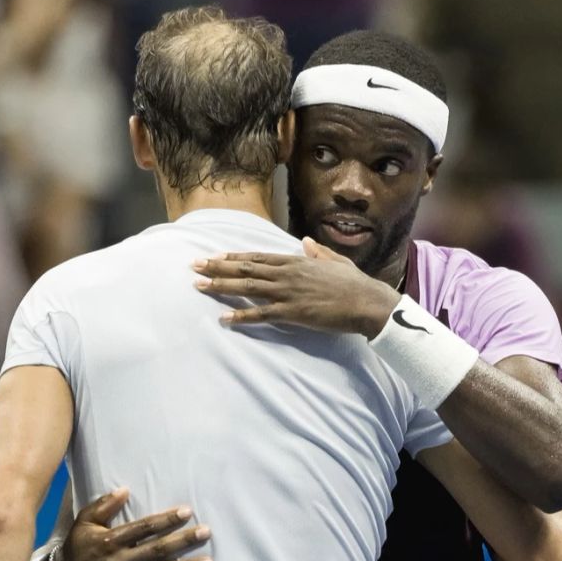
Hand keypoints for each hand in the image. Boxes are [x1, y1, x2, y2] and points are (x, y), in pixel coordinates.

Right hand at [53, 489, 212, 560]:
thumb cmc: (77, 548)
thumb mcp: (84, 522)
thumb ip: (104, 505)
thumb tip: (125, 489)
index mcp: (110, 540)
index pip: (144, 528)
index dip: (166, 520)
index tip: (187, 511)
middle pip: (156, 550)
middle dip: (183, 541)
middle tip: (206, 532)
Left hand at [192, 237, 401, 338]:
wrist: (366, 302)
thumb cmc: (354, 283)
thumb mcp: (335, 261)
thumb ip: (317, 252)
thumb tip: (305, 242)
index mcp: (296, 261)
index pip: (258, 257)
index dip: (234, 257)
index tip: (215, 255)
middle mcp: (287, 273)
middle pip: (246, 269)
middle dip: (218, 267)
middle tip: (195, 266)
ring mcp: (288, 292)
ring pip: (247, 288)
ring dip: (221, 286)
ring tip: (200, 286)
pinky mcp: (292, 312)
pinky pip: (261, 314)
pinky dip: (241, 316)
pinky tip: (225, 318)